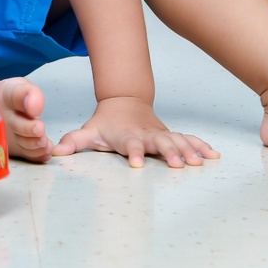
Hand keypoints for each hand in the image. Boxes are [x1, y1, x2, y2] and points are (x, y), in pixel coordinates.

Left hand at [52, 96, 219, 167]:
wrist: (124, 102)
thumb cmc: (105, 123)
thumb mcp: (88, 132)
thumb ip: (73, 142)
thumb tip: (54, 153)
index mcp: (127, 135)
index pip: (130, 144)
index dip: (133, 152)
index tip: (136, 163)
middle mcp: (146, 134)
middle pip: (159, 143)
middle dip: (169, 153)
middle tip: (178, 165)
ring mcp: (160, 134)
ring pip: (177, 141)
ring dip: (189, 151)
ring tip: (200, 162)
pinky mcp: (170, 135)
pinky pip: (188, 139)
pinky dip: (201, 146)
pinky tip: (214, 156)